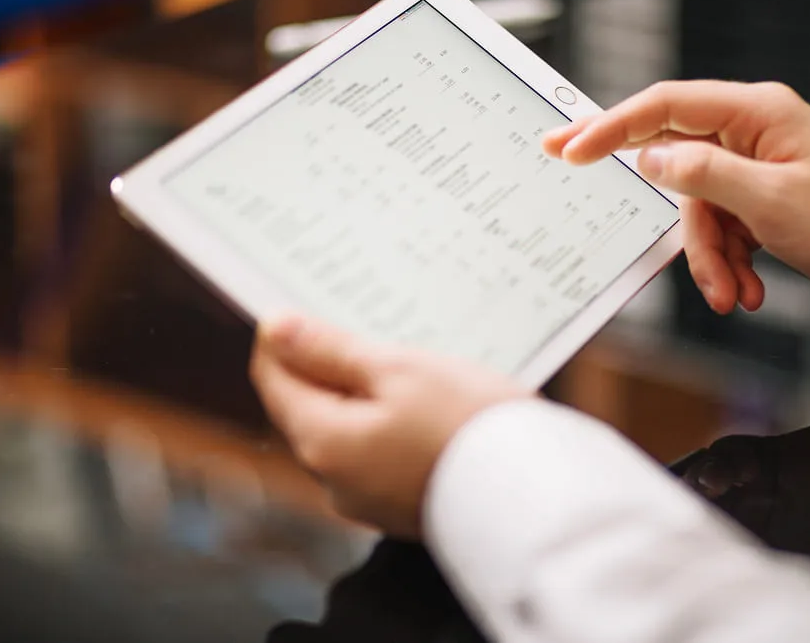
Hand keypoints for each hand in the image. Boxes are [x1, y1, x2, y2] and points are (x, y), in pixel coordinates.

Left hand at [249, 316, 532, 536]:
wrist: (535, 494)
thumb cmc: (469, 423)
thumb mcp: (399, 370)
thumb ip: (331, 350)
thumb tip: (275, 327)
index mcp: (323, 443)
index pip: (274, 380)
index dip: (281, 338)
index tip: (301, 303)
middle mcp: (334, 480)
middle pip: (309, 406)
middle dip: (328, 363)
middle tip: (363, 323)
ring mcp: (368, 498)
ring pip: (347, 429)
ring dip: (363, 392)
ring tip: (404, 359)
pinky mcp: (402, 505)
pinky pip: (379, 452)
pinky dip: (389, 422)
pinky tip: (424, 401)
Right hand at [543, 80, 809, 332]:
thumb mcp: (769, 201)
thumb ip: (702, 173)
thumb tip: (650, 157)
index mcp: (757, 113)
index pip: (665, 106)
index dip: (610, 126)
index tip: (571, 147)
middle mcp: (754, 133)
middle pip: (678, 162)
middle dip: (672, 216)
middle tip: (597, 198)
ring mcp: (758, 168)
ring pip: (700, 209)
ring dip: (710, 256)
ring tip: (732, 291)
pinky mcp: (764, 201)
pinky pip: (723, 228)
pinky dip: (729, 262)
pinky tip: (748, 287)